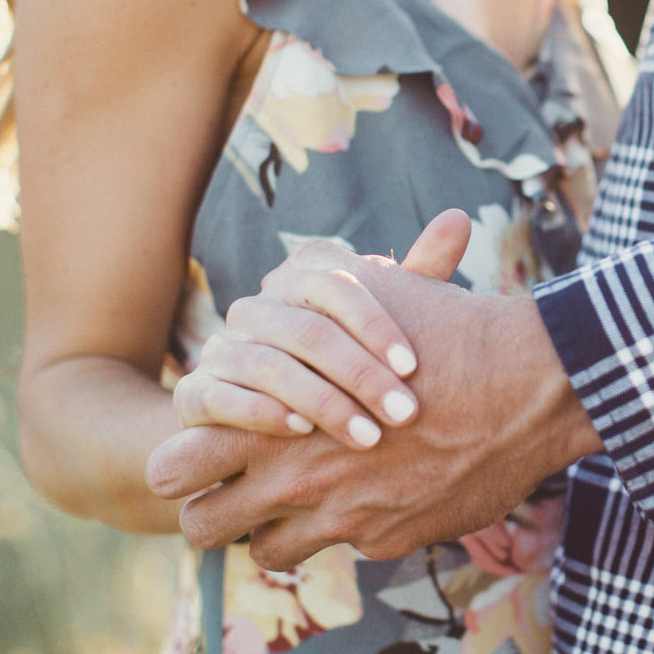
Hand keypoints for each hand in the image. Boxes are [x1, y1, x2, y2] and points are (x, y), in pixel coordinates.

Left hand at [145, 219, 603, 569]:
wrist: (527, 389)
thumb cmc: (447, 332)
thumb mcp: (370, 293)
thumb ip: (315, 291)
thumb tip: (297, 265)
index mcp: (271, 417)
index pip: (172, 467)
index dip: (180, 463)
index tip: (201, 450)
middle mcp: (294, 478)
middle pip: (203, 527)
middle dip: (210, 511)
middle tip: (234, 490)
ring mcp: (341, 519)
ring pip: (267, 551)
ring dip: (275, 529)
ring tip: (302, 496)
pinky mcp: (387, 540)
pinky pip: (346, 546)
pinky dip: (352, 525)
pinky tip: (381, 489)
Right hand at [169, 214, 467, 448]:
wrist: (268, 420)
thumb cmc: (345, 365)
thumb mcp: (382, 322)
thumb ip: (417, 275)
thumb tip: (458, 216)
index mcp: (300, 279)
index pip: (337, 285)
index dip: (376, 325)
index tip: (413, 368)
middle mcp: (258, 307)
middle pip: (309, 329)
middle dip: (361, 375)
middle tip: (404, 415)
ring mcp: (222, 347)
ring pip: (270, 365)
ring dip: (322, 403)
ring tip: (367, 437)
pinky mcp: (194, 390)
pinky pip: (220, 396)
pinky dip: (261, 413)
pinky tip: (300, 433)